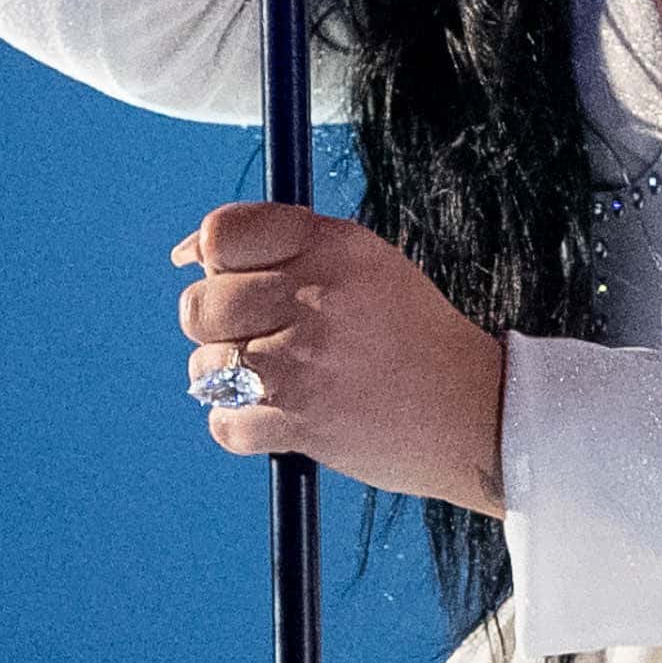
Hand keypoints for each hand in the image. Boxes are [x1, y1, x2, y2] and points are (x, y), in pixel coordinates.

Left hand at [174, 202, 508, 516]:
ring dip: (229, 380)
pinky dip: (244, 426)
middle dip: (216, 325)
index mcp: (333, 247)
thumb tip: (187, 252)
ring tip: (283, 379)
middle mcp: (315, 299)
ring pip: (205, 368)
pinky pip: (223, 424)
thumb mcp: (364, 262)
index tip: (226, 274)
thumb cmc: (411, 332)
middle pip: (199, 306)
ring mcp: (304, 364)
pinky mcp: (299, 424)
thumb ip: (283, 245)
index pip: (222, 236)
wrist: (474, 410)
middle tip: (260, 335)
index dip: (212, 257)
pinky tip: (286, 415)